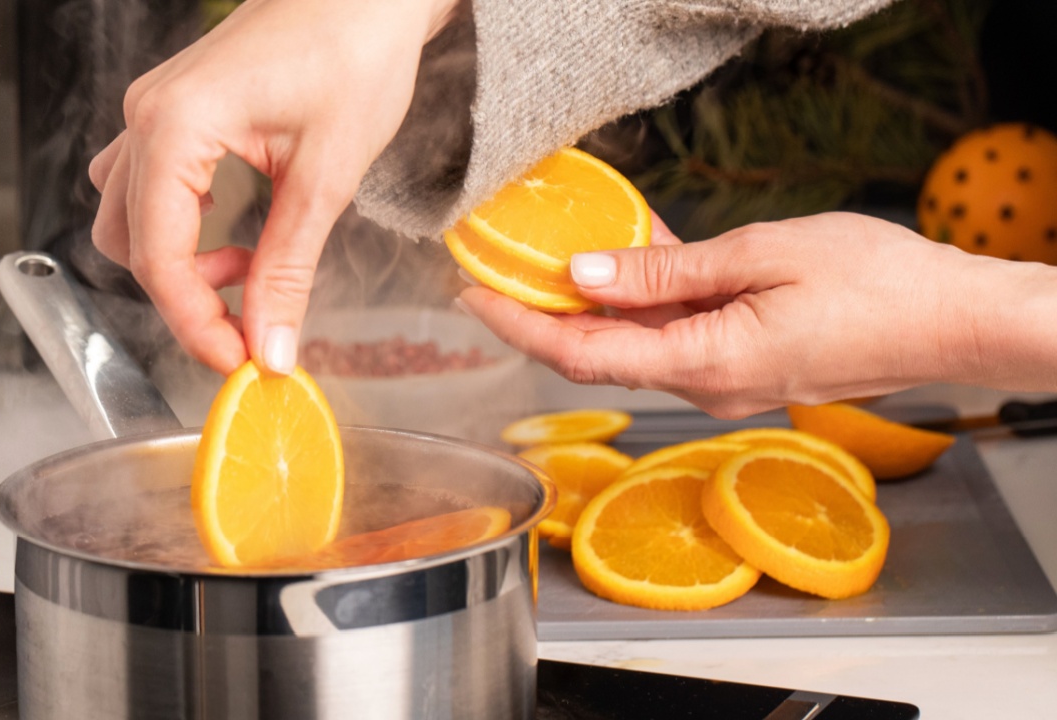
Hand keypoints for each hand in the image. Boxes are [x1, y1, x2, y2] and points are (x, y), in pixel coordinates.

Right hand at [89, 0, 459, 374]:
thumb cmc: (354, 52)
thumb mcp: (326, 176)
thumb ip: (289, 268)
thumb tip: (270, 346)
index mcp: (174, 127)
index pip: (158, 258)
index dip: (194, 324)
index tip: (237, 361)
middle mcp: (147, 116)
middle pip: (132, 245)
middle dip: (187, 298)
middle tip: (251, 326)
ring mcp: (155, 110)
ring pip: (132, 218)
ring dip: (181, 262)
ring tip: (250, 270)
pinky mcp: (176, 111)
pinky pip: (150, 186)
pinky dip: (183, 227)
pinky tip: (234, 233)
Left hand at [458, 212, 1034, 417]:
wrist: (953, 321)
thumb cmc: (877, 286)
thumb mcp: (761, 257)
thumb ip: (665, 272)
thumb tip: (586, 273)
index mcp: (702, 362)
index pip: (581, 354)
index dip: (518, 326)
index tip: (471, 298)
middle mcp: (704, 384)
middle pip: (595, 355)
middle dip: (538, 317)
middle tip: (493, 274)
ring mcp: (723, 379)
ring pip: (631, 347)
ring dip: (587, 308)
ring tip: (546, 262)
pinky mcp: (742, 365)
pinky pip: (671, 338)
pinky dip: (639, 305)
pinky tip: (624, 266)